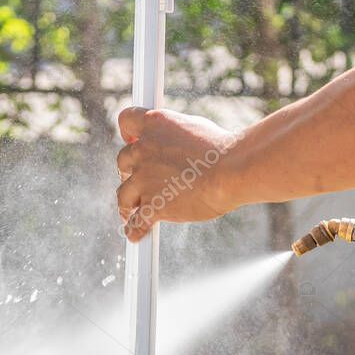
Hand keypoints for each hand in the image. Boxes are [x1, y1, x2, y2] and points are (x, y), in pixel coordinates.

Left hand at [116, 107, 240, 241]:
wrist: (232, 171)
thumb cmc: (222, 149)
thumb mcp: (195, 127)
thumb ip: (174, 135)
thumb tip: (173, 141)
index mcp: (154, 124)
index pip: (126, 120)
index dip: (127, 133)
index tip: (131, 141)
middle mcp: (143, 150)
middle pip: (122, 161)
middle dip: (130, 171)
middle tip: (140, 180)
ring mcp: (145, 179)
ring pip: (123, 194)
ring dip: (127, 203)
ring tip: (129, 211)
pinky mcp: (153, 205)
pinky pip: (136, 222)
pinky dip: (134, 229)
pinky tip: (135, 235)